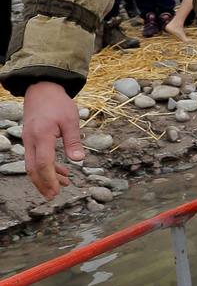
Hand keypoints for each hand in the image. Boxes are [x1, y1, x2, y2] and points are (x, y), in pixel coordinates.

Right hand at [22, 82, 83, 198]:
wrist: (42, 90)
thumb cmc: (58, 103)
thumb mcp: (71, 120)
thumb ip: (74, 141)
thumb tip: (79, 160)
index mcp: (42, 135)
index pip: (42, 163)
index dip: (49, 178)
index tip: (57, 189)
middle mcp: (31, 140)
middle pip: (33, 168)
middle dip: (43, 184)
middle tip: (54, 195)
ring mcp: (28, 141)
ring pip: (32, 165)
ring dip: (45, 177)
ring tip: (61, 186)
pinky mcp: (30, 140)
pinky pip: (35, 158)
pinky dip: (45, 167)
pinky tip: (60, 171)